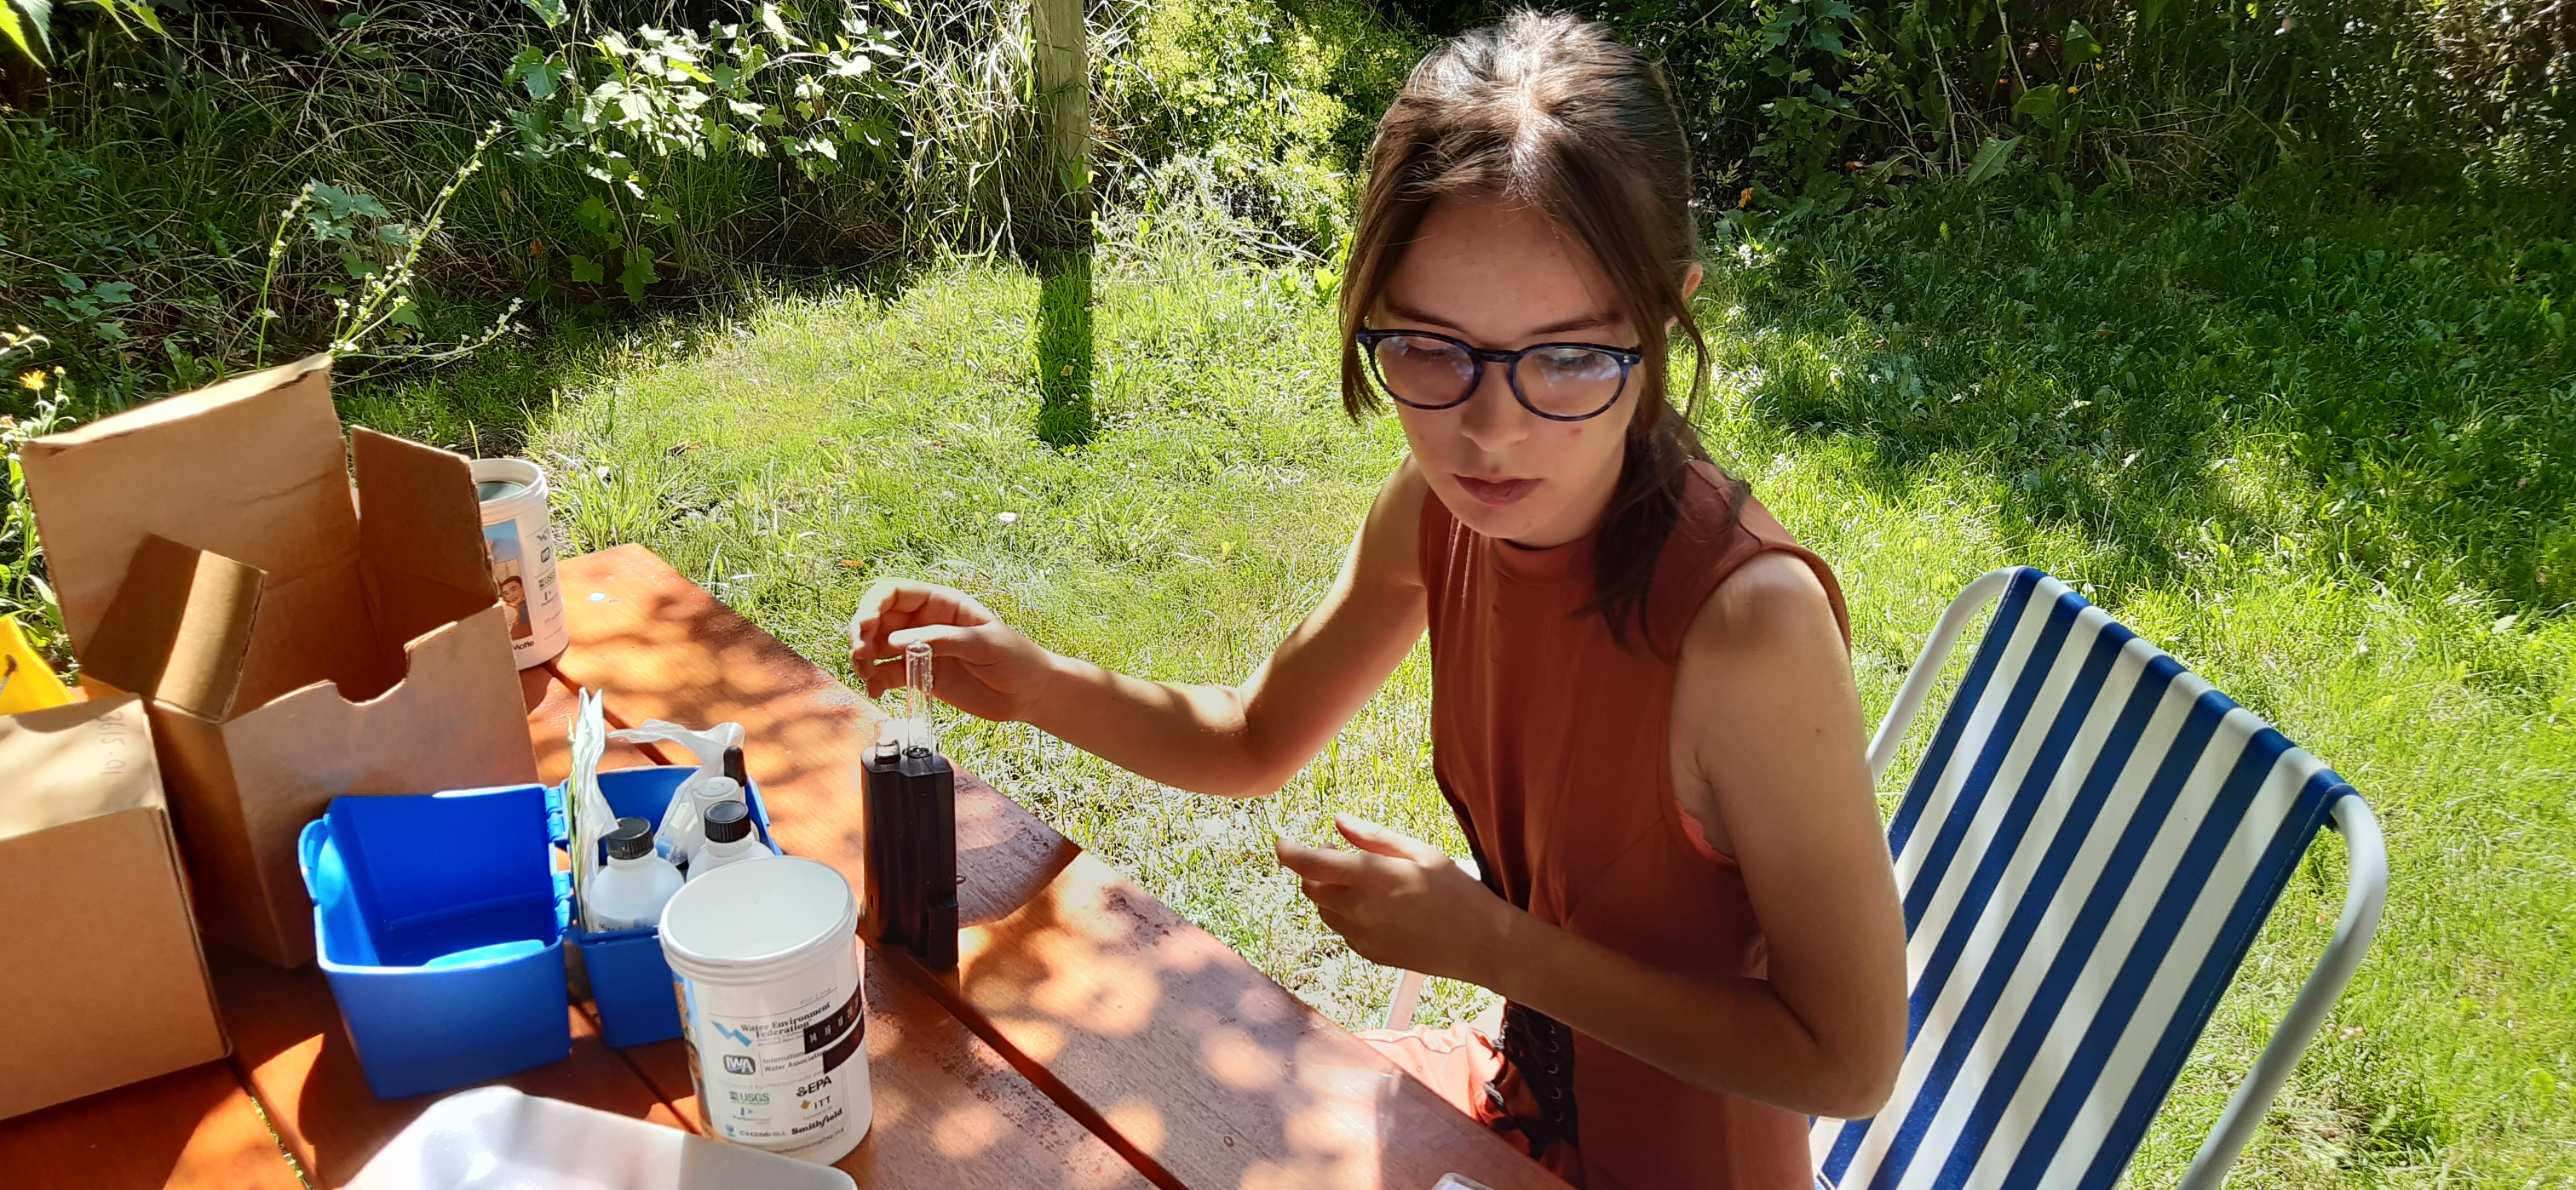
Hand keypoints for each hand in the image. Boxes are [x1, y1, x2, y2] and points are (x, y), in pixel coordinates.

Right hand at [849, 579, 1054, 721]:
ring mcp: (920, 649)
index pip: (895, 592)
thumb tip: (897, 641)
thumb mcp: (984, 644)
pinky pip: (888, 674)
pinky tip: (876, 691)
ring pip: (877, 646)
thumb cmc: (1016, 659)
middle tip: (860, 655)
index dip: (873, 604)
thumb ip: (943, 640)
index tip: (866, 627)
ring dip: (863, 658)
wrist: (1030, 693)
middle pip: (878, 618)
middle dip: (862, 633)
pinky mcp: (921, 675)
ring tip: (866, 675)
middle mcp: (925, 623)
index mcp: (942, 604)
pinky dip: (876, 681)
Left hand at [1275, 814, 1510, 983]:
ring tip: (1364, 884)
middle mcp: (1359, 909)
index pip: (1311, 864)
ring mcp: (1362, 936)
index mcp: (1372, 877)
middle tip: (1339, 857)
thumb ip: (1373, 837)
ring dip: (1330, 894)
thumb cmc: (1456, 890)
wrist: (1480, 944)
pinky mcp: (1369, 954)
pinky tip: (1378, 909)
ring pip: (1324, 910)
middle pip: (1311, 888)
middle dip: (1315, 871)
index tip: (1281, 843)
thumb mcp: (1419, 852)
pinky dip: (1347, 915)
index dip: (1289, 852)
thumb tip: (1337, 822)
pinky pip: (1342, 930)